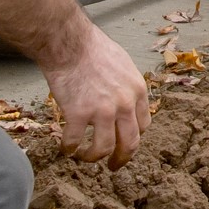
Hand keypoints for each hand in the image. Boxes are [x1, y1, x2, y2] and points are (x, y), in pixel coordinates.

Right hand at [42, 18, 147, 167]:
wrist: (69, 43)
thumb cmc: (93, 49)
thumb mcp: (124, 65)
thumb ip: (126, 86)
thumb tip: (125, 101)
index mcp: (137, 91)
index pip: (143, 124)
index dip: (133, 137)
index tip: (125, 143)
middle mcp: (124, 104)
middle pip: (130, 143)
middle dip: (122, 159)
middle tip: (113, 166)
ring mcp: (102, 111)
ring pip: (104, 149)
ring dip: (94, 158)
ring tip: (85, 157)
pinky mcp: (78, 114)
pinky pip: (74, 142)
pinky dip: (69, 149)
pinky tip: (65, 148)